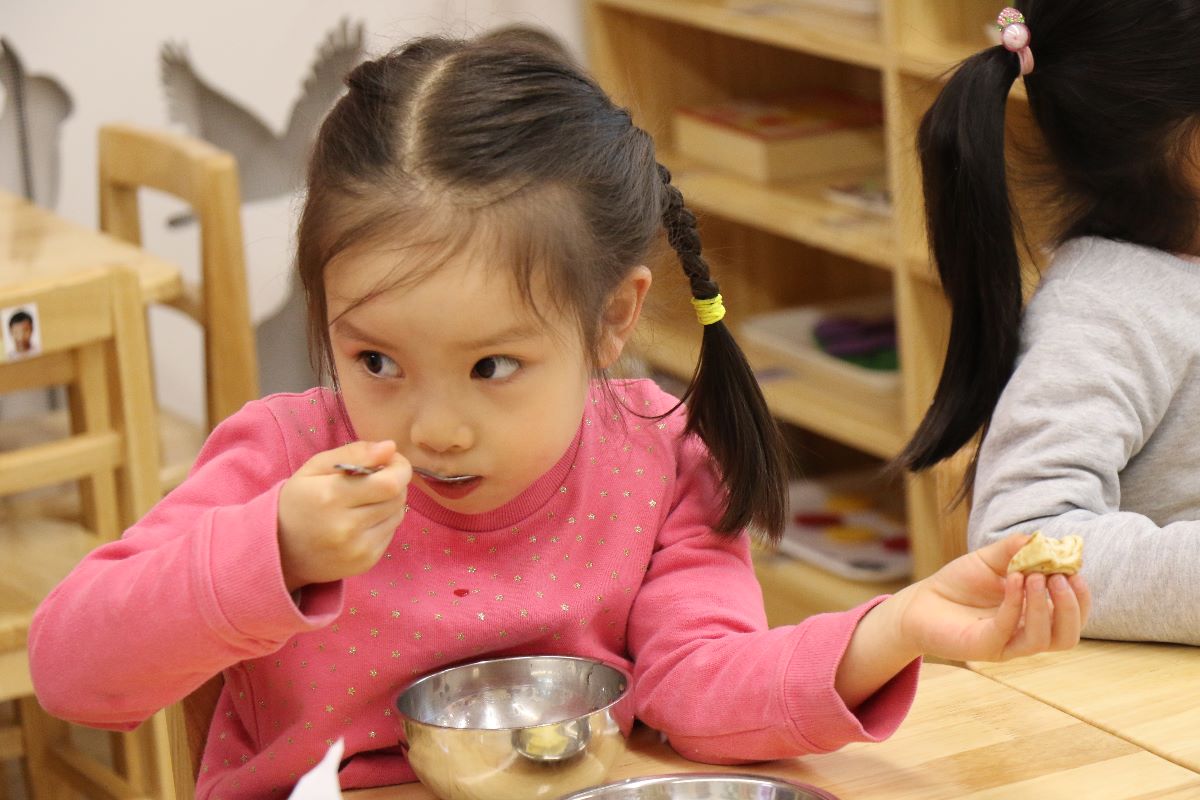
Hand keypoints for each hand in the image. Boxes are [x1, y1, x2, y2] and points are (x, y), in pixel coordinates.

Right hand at [278, 440, 410, 591]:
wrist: (280, 550)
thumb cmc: (298, 500)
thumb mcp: (315, 468)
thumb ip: (354, 453)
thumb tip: (390, 447)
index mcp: (331, 497)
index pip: (389, 483)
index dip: (399, 468)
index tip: (391, 461)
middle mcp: (346, 527)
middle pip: (397, 498)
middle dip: (395, 482)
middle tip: (378, 477)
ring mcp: (358, 549)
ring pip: (398, 515)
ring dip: (391, 502)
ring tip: (368, 499)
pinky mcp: (366, 562)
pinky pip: (391, 533)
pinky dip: (384, 521)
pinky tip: (364, 519)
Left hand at [897, 533, 1091, 662]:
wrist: (922, 602)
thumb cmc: (959, 583)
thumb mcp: (990, 560)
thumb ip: (1015, 549)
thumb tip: (1042, 538)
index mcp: (1036, 615)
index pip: (1074, 615)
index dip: (1080, 596)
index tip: (1074, 570)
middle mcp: (1026, 634)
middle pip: (1068, 635)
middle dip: (1071, 607)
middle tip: (1060, 578)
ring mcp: (1007, 644)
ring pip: (1043, 639)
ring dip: (1044, 607)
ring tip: (1036, 577)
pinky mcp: (985, 647)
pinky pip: (1008, 630)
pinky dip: (1015, 605)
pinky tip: (1013, 580)